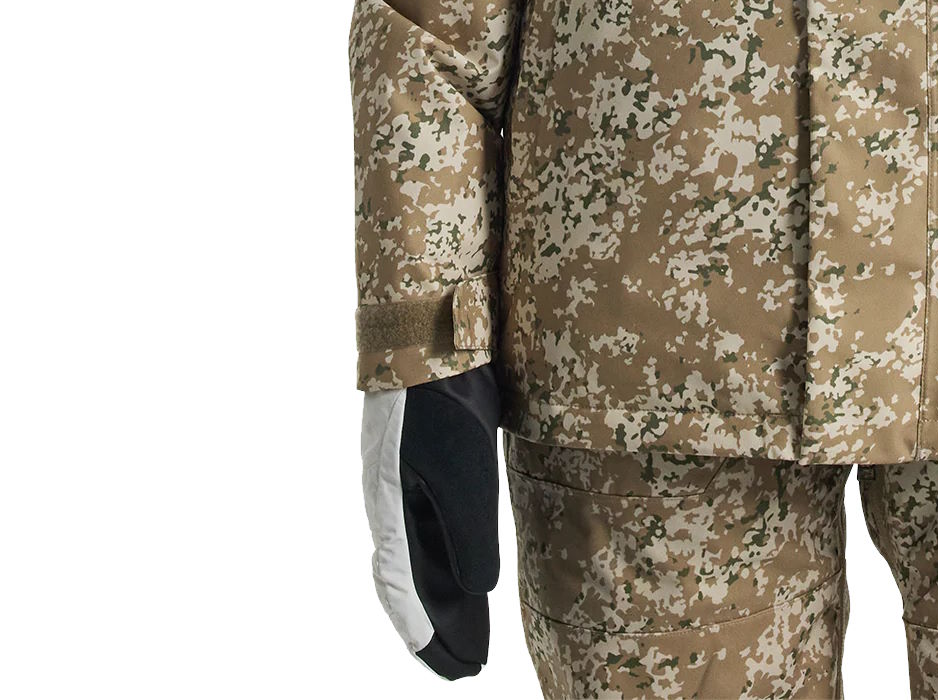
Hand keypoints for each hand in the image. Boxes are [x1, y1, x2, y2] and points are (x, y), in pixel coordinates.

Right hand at [360, 362, 501, 678]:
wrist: (435, 341)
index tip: (446, 664)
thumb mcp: (460, 472)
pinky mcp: (431, 465)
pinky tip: (469, 575)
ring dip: (448, 597)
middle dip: (438, 625)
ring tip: (473, 635)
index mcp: (392, 510)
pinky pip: (437, 527)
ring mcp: (410, 483)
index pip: (402, 587)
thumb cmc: (441, 404)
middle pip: (414, 579)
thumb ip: (466, 533)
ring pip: (427, 556)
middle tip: (463, 666)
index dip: (422, 629)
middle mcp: (396, 504)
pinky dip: (452, 560)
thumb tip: (475, 590)